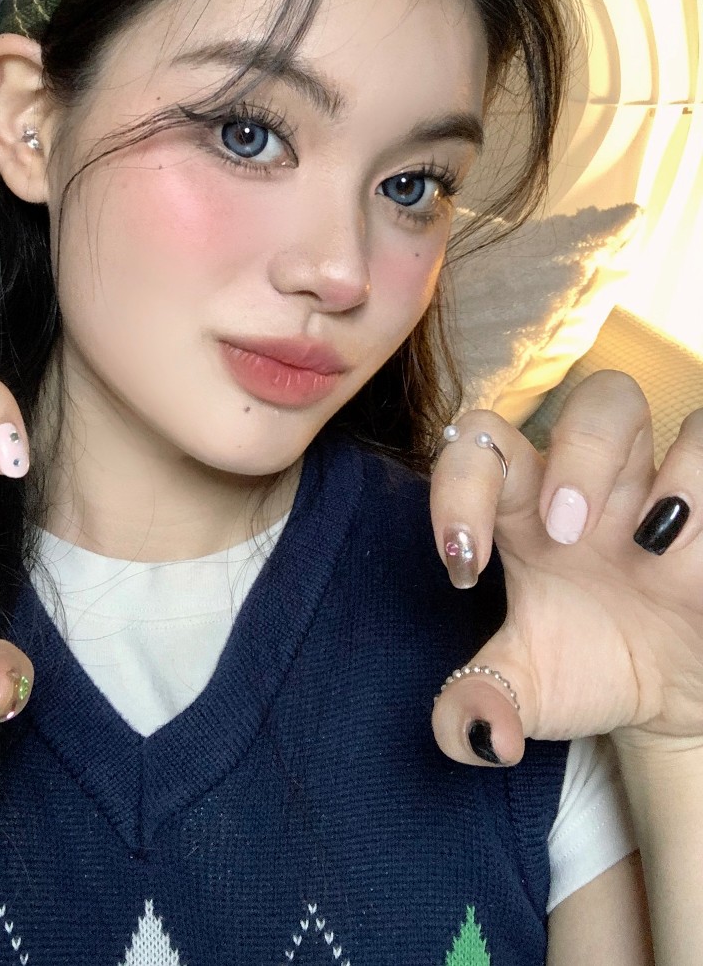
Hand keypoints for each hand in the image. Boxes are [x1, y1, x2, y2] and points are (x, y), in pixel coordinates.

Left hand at [428, 370, 702, 765]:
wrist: (667, 702)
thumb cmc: (588, 669)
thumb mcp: (528, 693)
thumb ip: (480, 707)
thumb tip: (478, 737)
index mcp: (531, 508)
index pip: (483, 447)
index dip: (458, 487)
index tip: (461, 567)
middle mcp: (605, 486)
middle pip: (602, 399)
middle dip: (584, 452)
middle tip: (567, 532)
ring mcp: (673, 498)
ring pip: (693, 427)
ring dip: (676, 474)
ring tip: (651, 546)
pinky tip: (695, 564)